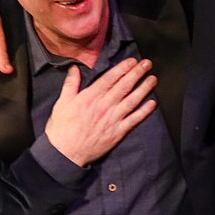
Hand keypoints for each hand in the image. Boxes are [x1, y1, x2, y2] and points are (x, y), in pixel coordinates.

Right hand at [43, 59, 157, 165]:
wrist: (65, 153)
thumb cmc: (62, 129)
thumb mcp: (62, 103)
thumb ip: (70, 84)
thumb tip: (74, 68)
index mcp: (90, 97)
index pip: (110, 78)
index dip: (123, 68)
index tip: (132, 61)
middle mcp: (104, 106)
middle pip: (124, 86)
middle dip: (137, 73)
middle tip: (147, 64)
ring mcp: (113, 119)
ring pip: (132, 100)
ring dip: (144, 88)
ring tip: (153, 79)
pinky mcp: (117, 132)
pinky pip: (134, 119)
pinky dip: (144, 111)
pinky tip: (152, 103)